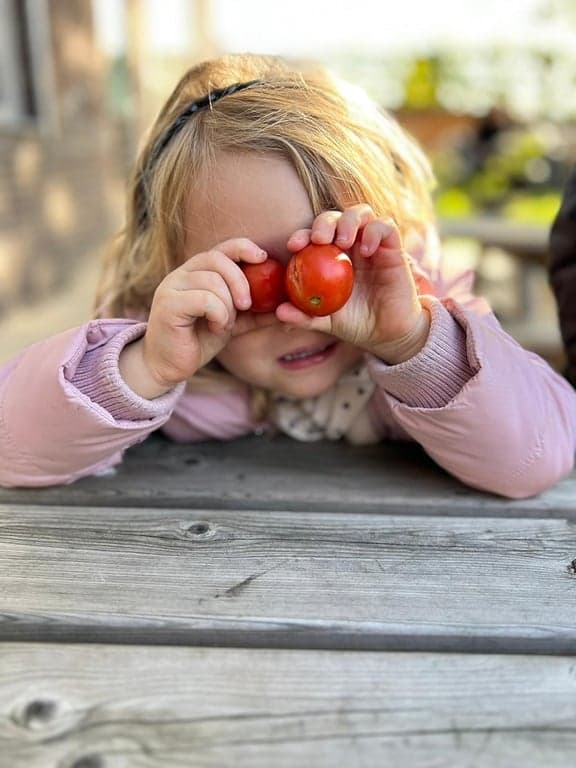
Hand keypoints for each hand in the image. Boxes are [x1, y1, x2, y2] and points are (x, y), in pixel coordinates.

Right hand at [119, 239, 276, 397]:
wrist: (168, 366)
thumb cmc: (198, 341)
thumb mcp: (232, 322)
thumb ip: (254, 313)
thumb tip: (286, 308)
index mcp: (195, 272)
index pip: (221, 248)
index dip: (243, 247)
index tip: (263, 258)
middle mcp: (181, 274)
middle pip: (217, 260)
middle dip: (240, 281)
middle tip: (247, 305)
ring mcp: (171, 287)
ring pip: (213, 282)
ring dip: (228, 307)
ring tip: (224, 323)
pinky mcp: (168, 304)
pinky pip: (205, 299)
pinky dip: (218, 315)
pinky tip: (215, 328)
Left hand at [277, 204, 430, 363]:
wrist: (387, 333)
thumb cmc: (354, 323)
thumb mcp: (326, 321)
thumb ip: (304, 316)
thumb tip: (279, 312)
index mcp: (329, 257)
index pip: (312, 236)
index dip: (301, 235)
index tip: (294, 246)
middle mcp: (349, 245)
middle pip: (334, 218)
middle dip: (324, 223)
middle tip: (319, 240)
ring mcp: (371, 243)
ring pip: (360, 213)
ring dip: (348, 221)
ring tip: (343, 242)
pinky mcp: (392, 247)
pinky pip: (385, 226)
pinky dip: (374, 231)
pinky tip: (366, 250)